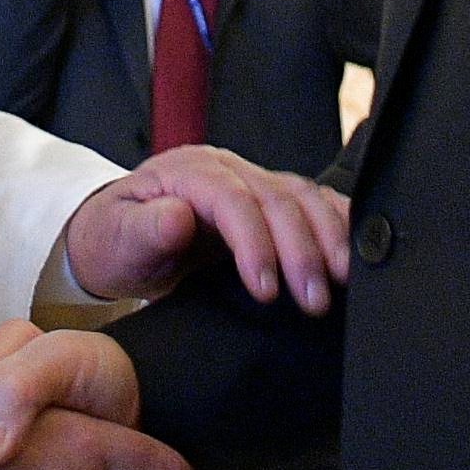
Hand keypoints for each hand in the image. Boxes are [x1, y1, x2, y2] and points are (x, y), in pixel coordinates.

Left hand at [64, 146, 349, 312]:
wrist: (119, 241)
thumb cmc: (115, 241)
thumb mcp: (114, 240)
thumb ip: (142, 229)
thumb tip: (178, 216)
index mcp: (189, 172)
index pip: (234, 199)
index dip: (256, 242)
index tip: (266, 289)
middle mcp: (228, 169)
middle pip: (278, 198)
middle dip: (303, 250)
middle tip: (314, 300)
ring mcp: (255, 181)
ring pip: (306, 197)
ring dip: (331, 239)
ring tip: (344, 283)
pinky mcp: (274, 202)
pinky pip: (317, 205)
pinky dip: (341, 226)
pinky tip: (356, 256)